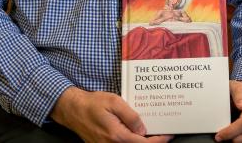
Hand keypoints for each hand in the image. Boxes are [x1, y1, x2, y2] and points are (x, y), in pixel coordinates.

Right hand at [50, 87, 172, 142]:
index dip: (160, 140)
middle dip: (152, 141)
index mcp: (117, 136)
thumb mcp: (115, 102)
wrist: (73, 109)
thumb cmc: (92, 103)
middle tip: (162, 133)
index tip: (168, 134)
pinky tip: (136, 133)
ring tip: (151, 132)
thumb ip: (131, 116)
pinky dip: (131, 140)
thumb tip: (143, 130)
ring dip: (142, 141)